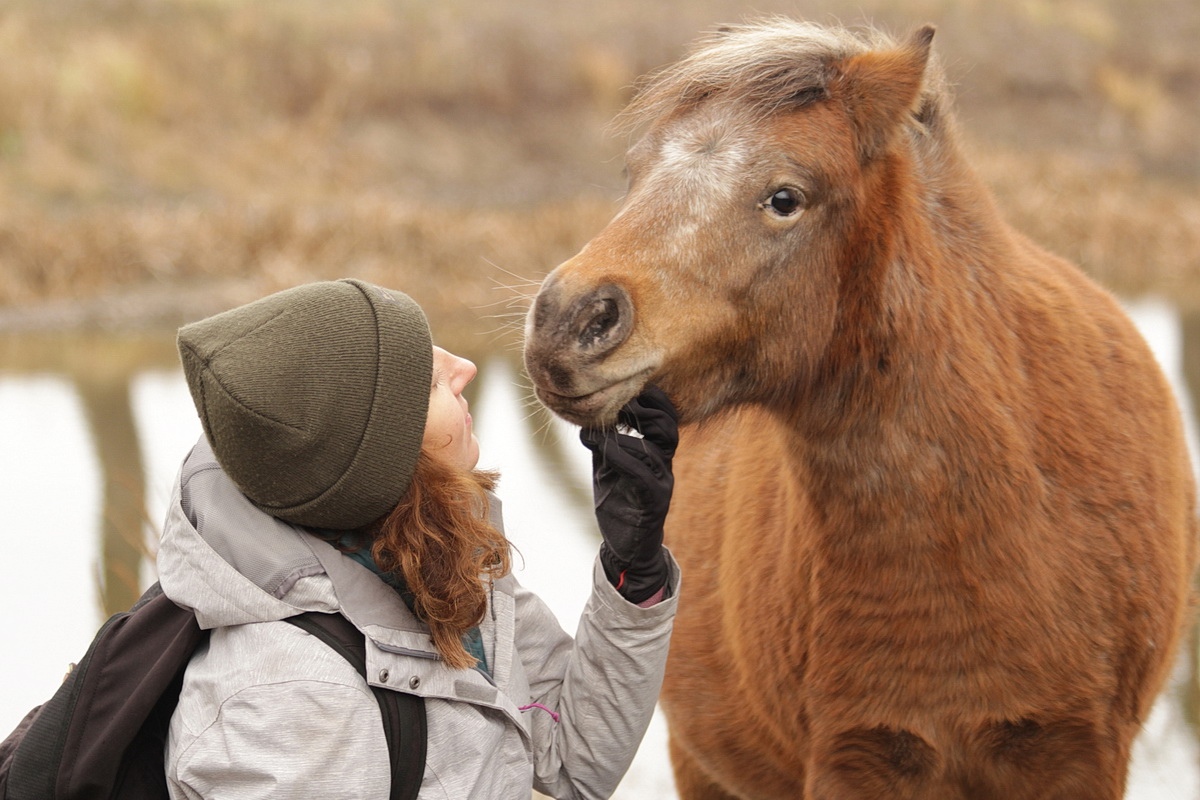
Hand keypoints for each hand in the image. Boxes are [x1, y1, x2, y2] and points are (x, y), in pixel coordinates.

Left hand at [579, 386, 678, 602]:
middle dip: (645, 406)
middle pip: (667, 424)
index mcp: (655, 452)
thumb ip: (602, 443)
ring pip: (658, 445)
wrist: (625, 547)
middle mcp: (664, 464)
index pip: (662, 416)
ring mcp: (663, 482)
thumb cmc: (619, 503)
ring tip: (608, 422)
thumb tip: (585, 419)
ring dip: (631, 430)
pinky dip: (623, 458)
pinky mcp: (655, 502)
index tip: (625, 383)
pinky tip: (605, 450)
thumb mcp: (607, 467)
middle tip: (619, 398)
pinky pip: (644, 474)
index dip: (649, 397)